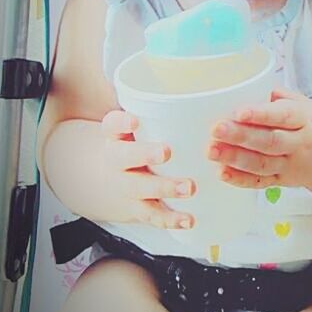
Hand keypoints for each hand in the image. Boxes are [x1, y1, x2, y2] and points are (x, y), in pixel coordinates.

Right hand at [53, 110, 195, 228]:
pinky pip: (152, 215)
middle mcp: (117, 161)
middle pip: (124, 157)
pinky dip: (171, 219)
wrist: (107, 182)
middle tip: (166, 152)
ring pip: (140, 188)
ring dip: (165, 188)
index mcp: (116, 137)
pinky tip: (189, 219)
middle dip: (145, 154)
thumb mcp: (136, 129)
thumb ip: (160, 114)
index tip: (134, 121)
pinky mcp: (137, 208)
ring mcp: (126, 186)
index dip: (121, 123)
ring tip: (189, 187)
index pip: (111, 125)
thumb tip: (204, 92)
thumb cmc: (133, 146)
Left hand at [207, 88, 311, 194]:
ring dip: (235, 158)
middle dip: (241, 136)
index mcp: (304, 120)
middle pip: (269, 141)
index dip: (261, 115)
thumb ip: (277, 96)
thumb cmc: (310, 124)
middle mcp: (299, 144)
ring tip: (211, 150)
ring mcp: (291, 166)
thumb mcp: (302, 103)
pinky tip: (222, 173)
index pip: (283, 116)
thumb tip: (248, 87)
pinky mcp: (282, 182)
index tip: (239, 112)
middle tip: (216, 129)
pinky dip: (240, 179)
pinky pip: (260, 182)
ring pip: (262, 164)